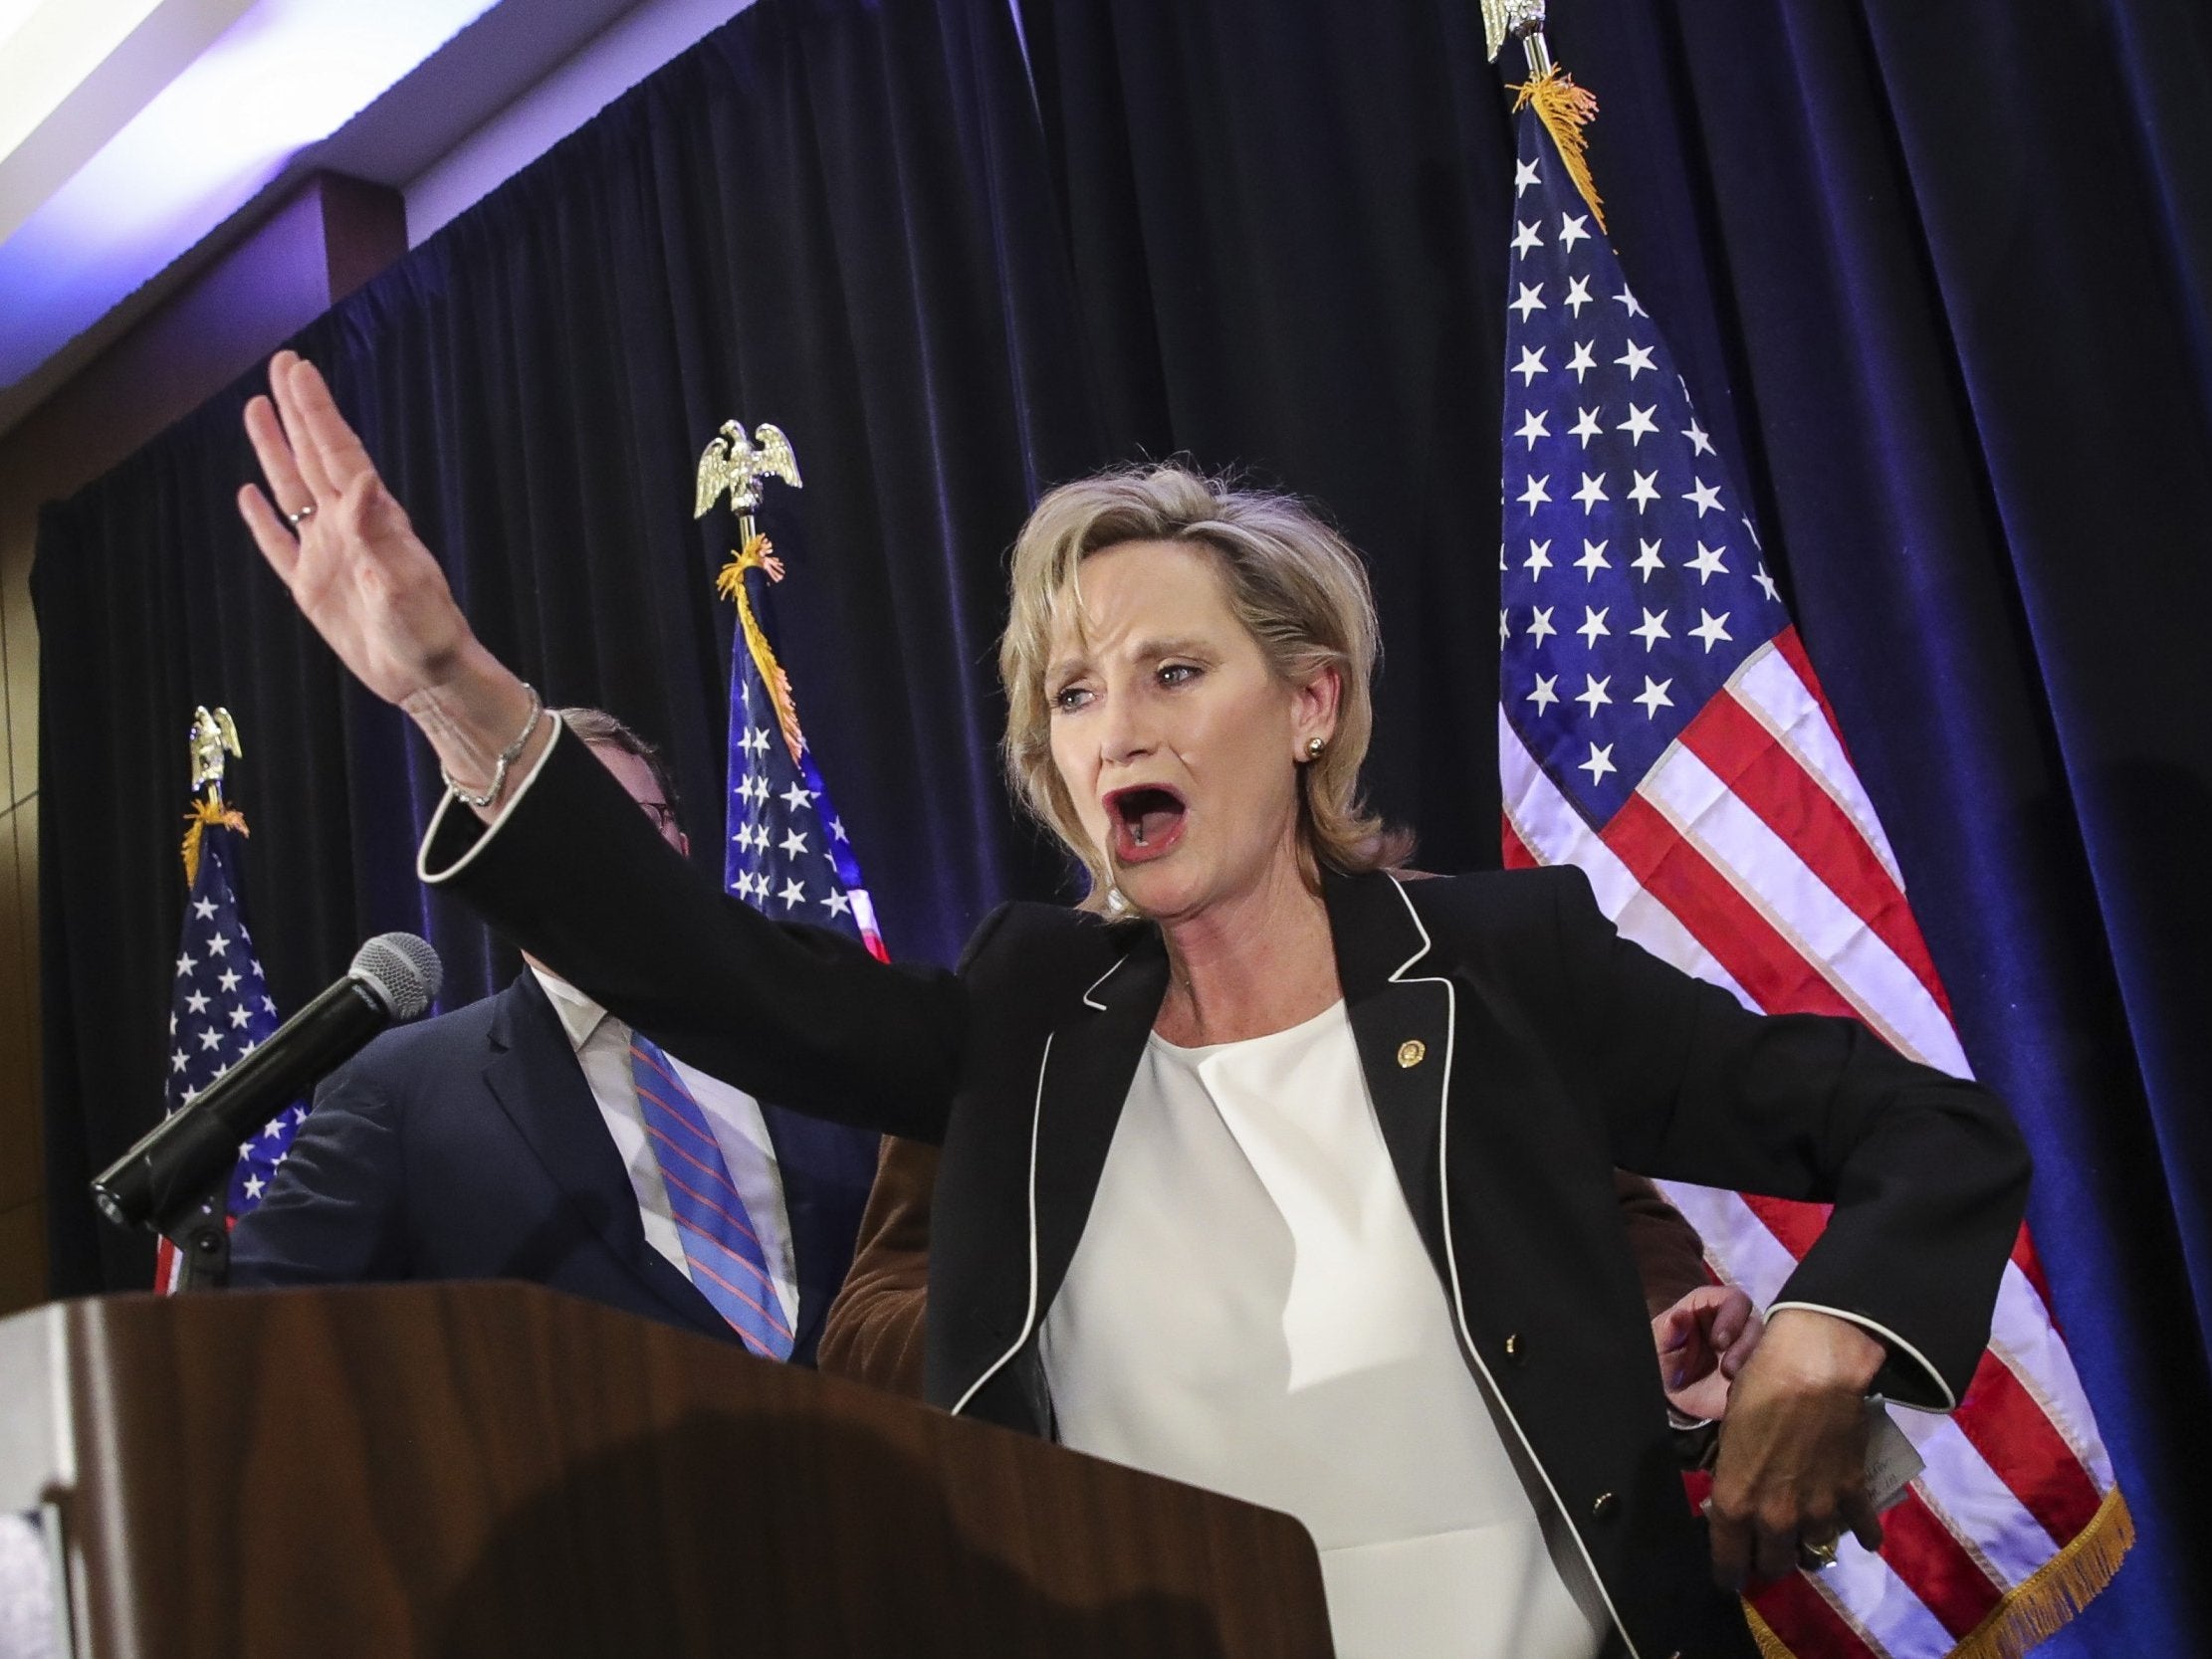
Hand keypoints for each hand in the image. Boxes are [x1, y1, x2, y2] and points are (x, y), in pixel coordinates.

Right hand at [237, 351, 484, 708]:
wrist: (426, 679)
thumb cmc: (426, 633)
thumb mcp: (404, 584)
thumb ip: (378, 534)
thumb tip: (362, 480)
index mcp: (373, 519)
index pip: (337, 452)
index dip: (317, 411)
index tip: (300, 370)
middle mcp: (347, 527)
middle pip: (312, 456)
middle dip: (296, 410)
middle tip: (281, 362)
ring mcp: (326, 554)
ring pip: (290, 489)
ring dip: (274, 449)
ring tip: (256, 408)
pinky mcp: (311, 587)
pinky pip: (278, 543)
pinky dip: (261, 519)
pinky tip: (247, 494)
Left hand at [1653, 1284, 1762, 1421]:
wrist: (1679, 1398)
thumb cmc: (1667, 1363)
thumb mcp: (1660, 1348)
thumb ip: (1667, 1330)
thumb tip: (1679, 1315)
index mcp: (1711, 1306)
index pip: (1734, 1299)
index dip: (1731, 1317)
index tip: (1719, 1341)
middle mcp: (1737, 1323)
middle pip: (1755, 1322)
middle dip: (1745, 1344)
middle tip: (1729, 1368)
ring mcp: (1751, 1346)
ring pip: (1768, 1345)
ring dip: (1753, 1362)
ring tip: (1733, 1379)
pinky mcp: (1761, 1369)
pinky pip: (1774, 1369)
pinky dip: (1763, 1378)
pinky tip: (1744, 1389)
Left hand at [1706, 1308, 1885, 1588]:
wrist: (1813, 1370)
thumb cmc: (1758, 1391)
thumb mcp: (1729, 1435)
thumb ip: (1734, 1476)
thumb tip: (1737, 1495)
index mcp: (1736, 1502)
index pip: (1728, 1562)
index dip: (1729, 1574)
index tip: (1730, 1579)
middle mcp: (1776, 1518)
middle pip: (1775, 1565)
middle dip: (1770, 1562)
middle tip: (1769, 1552)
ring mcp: (1818, 1511)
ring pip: (1815, 1552)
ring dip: (1811, 1546)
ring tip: (1809, 1537)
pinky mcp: (1853, 1496)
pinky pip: (1863, 1531)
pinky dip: (1864, 1535)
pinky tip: (1865, 1538)